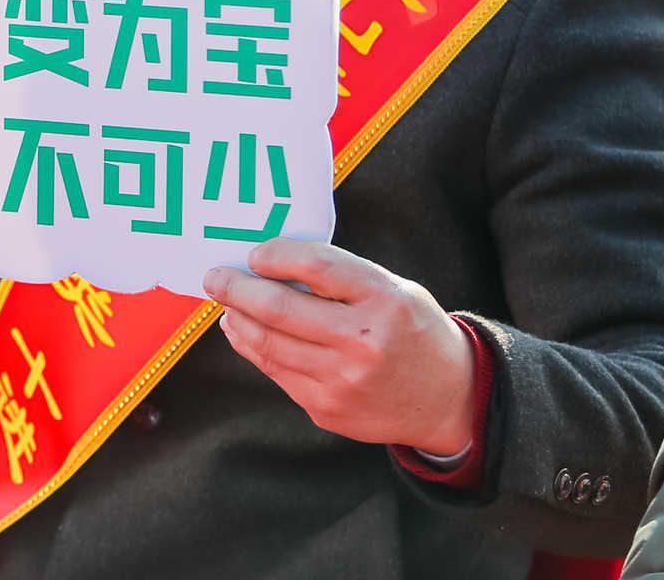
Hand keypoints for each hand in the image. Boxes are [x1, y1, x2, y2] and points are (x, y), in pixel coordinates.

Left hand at [203, 238, 477, 454]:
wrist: (449, 399)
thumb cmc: (414, 331)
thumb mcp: (395, 290)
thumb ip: (342, 279)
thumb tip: (274, 266)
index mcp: (384, 301)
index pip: (317, 266)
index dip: (278, 255)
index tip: (254, 253)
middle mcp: (363, 343)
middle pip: (281, 309)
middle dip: (237, 289)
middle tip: (215, 278)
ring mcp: (343, 381)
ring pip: (270, 345)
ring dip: (238, 320)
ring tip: (226, 304)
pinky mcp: (328, 409)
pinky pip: (278, 373)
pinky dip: (254, 349)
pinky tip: (243, 332)